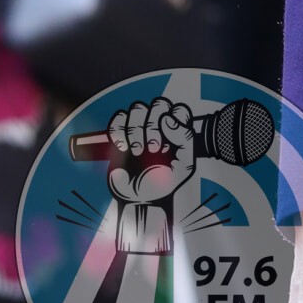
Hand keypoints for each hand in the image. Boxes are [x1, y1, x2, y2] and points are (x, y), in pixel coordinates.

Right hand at [106, 97, 195, 252]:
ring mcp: (139, 128)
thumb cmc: (164, 183)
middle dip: (153, 126)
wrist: (138, 198)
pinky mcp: (120, 134)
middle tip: (153, 149)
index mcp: (178, 131)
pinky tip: (123, 147)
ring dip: (136, 130)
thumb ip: (184, 139)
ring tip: (138, 152)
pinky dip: (119, 130)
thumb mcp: (184, 165)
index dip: (173, 120)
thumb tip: (167, 119)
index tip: (168, 142)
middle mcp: (160, 125)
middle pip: (157, 104)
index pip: (179, 109)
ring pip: (136, 109)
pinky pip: (117, 118)